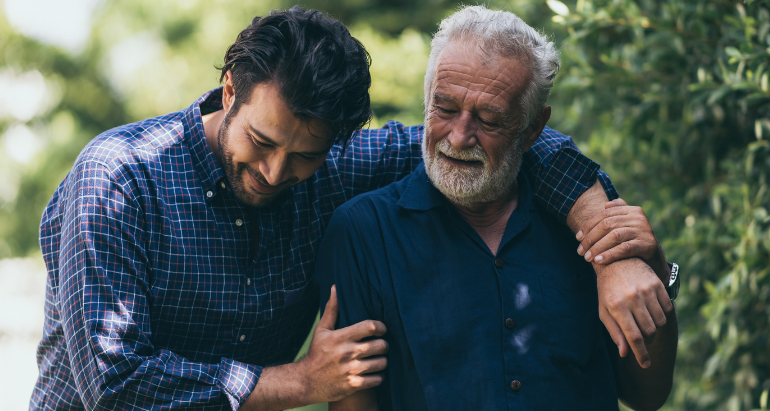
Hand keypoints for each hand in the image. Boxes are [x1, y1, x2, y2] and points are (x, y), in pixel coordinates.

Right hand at [297, 286, 388, 403]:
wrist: (305, 382)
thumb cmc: (316, 353)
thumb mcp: (321, 330)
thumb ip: (332, 309)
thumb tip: (335, 288)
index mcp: (341, 337)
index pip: (370, 327)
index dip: (381, 327)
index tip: (381, 329)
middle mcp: (347, 353)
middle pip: (380, 345)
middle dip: (384, 345)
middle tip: (381, 346)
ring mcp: (350, 370)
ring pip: (381, 363)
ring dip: (382, 361)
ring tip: (378, 360)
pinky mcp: (353, 385)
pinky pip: (377, 379)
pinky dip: (378, 377)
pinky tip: (374, 373)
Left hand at [576, 199, 668, 281]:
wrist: (655, 260)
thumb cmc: (634, 242)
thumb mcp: (626, 226)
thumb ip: (617, 213)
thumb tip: (605, 205)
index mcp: (632, 210)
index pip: (604, 214)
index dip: (588, 226)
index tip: (577, 238)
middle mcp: (639, 217)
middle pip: (607, 224)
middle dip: (590, 238)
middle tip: (580, 251)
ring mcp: (644, 230)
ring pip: (614, 236)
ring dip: (597, 247)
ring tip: (587, 258)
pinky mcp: (648, 244)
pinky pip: (624, 248)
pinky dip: (609, 254)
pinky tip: (599, 261)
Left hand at [595, 258, 672, 367]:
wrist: (615, 261)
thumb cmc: (607, 290)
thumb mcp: (604, 310)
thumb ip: (614, 332)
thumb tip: (625, 353)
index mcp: (616, 306)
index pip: (633, 337)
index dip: (641, 354)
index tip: (645, 364)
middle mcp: (632, 298)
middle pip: (649, 331)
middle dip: (646, 338)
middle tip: (640, 334)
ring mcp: (646, 290)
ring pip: (660, 322)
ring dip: (654, 327)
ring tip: (644, 319)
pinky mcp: (657, 284)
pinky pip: (667, 309)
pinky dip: (662, 314)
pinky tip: (651, 309)